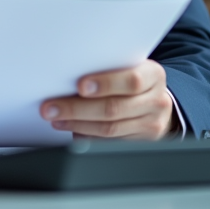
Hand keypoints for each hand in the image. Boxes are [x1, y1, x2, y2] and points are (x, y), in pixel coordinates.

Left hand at [39, 60, 175, 139]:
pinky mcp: (142, 142)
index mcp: (153, 75)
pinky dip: (88, 136)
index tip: (80, 86)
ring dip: (77, 124)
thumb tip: (69, 74)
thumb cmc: (134, 79)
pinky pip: (110, 142)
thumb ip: (109, 67)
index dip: (105, 84)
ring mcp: (150, 124)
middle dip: (78, 109)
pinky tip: (72, 129)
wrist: (157, 101)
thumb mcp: (129, 66)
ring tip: (57, 118)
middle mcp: (156, 101)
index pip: (131, 80)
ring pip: (110, 129)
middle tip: (52, 108)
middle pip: (114, 108)